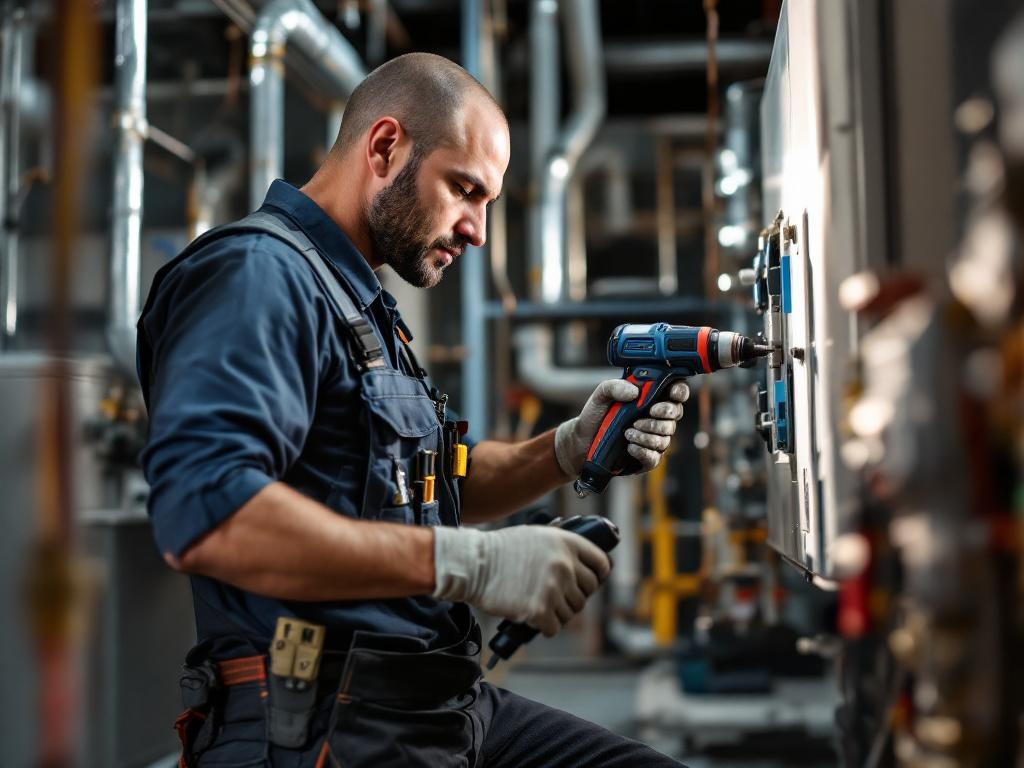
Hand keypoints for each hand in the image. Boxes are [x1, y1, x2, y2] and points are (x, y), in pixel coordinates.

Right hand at [433, 525, 610, 636]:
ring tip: (538, 604)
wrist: (475, 564)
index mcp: (567, 543)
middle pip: (587, 592)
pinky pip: (554, 628)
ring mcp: (553, 588)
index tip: (590, 582)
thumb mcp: (537, 536)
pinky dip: (544, 627)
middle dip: (572, 596)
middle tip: (554, 596)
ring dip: (557, 613)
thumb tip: (580, 566)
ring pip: (571, 613)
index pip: (601, 563)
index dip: (597, 575)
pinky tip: (532, 617)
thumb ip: (561, 549)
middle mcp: (565, 565)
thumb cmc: (501, 550)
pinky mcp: (539, 610)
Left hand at [553, 378, 689, 476]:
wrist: (583, 440)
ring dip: (646, 436)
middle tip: (639, 419)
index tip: (670, 394)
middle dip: (661, 417)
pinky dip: (643, 452)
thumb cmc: (596, 415)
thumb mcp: (601, 395)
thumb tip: (634, 392)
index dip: (679, 392)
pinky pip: (655, 458)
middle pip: (675, 416)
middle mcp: (658, 418)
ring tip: (626, 433)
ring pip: (665, 438)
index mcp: (652, 399)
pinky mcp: (647, 458)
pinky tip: (629, 447)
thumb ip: (614, 386)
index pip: (677, 392)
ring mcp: (654, 439)